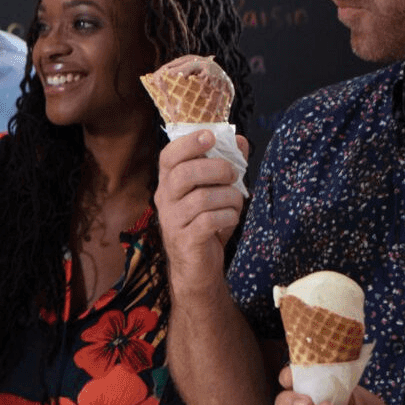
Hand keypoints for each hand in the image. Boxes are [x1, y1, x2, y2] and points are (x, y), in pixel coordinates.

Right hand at [154, 129, 247, 282]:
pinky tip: (231, 218)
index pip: (169, 156)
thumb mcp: (215, 191)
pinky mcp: (185, 240)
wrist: (195, 267)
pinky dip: (228, 216)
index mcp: (169, 182)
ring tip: (235, 203)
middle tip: (233, 175)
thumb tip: (240, 140)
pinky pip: (209, 221)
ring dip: (229, 197)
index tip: (210, 136)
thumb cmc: (205, 223)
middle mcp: (165, 199)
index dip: (188, 143)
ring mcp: (172, 220)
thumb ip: (227, 164)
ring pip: (202, 198)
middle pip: (184, 173)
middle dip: (217, 169)